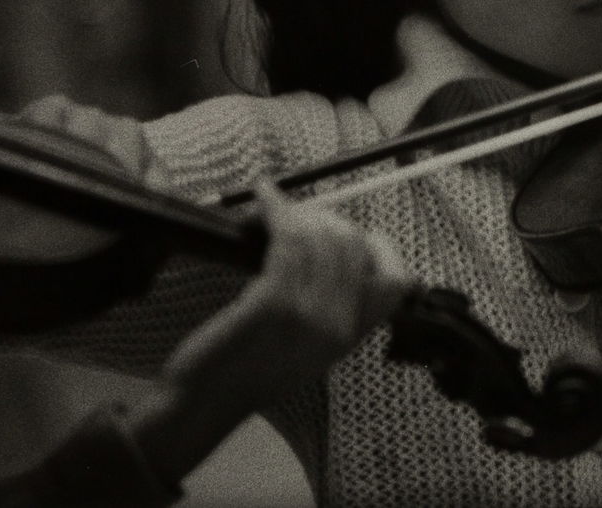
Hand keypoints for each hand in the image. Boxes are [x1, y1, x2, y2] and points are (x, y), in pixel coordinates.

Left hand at [162, 180, 413, 411]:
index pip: (395, 282)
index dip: (378, 246)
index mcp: (349, 339)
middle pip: (353, 246)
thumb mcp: (303, 345)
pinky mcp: (274, 306)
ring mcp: (309, 317)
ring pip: (321, 238)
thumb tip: (323, 242)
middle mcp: (337, 327)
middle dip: (325, 217)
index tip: (345, 230)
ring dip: (297, 211)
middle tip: (294, 215)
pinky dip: (276, 210)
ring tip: (274, 208)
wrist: (206, 401)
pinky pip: (289, 240)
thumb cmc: (245, 368)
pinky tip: (264, 200)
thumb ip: (325, 307)